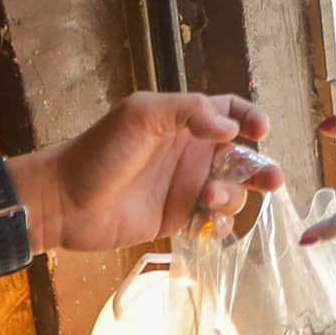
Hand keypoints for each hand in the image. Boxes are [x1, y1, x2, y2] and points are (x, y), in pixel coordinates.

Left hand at [15, 94, 276, 254]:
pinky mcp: (177, 219)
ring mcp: (184, 186)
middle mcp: (189, 152)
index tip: (259, 131)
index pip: (229, 111)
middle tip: (272, 180)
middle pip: (241, 156)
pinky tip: (206, 222)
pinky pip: (213, 220)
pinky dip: (219, 223)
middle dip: (260, 167)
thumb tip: (231, 129)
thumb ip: (188, 111)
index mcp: (182, 121)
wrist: (64, 202)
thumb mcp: (141, 115)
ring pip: (231, 191)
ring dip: (232, 196)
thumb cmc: (98, 152)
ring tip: (208, 199)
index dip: (249, 118)